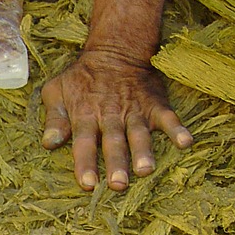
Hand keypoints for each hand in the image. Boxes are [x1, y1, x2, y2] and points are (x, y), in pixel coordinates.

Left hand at [40, 48, 191, 191]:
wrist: (116, 49)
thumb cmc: (82, 77)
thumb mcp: (57, 92)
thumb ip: (54, 119)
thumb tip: (49, 143)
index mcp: (86, 116)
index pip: (84, 144)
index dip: (85, 164)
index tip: (88, 184)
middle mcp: (111, 116)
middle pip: (114, 143)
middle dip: (116, 164)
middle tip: (118, 185)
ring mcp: (135, 111)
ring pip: (139, 134)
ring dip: (143, 152)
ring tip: (146, 170)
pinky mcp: (156, 105)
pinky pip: (169, 118)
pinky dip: (178, 129)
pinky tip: (186, 142)